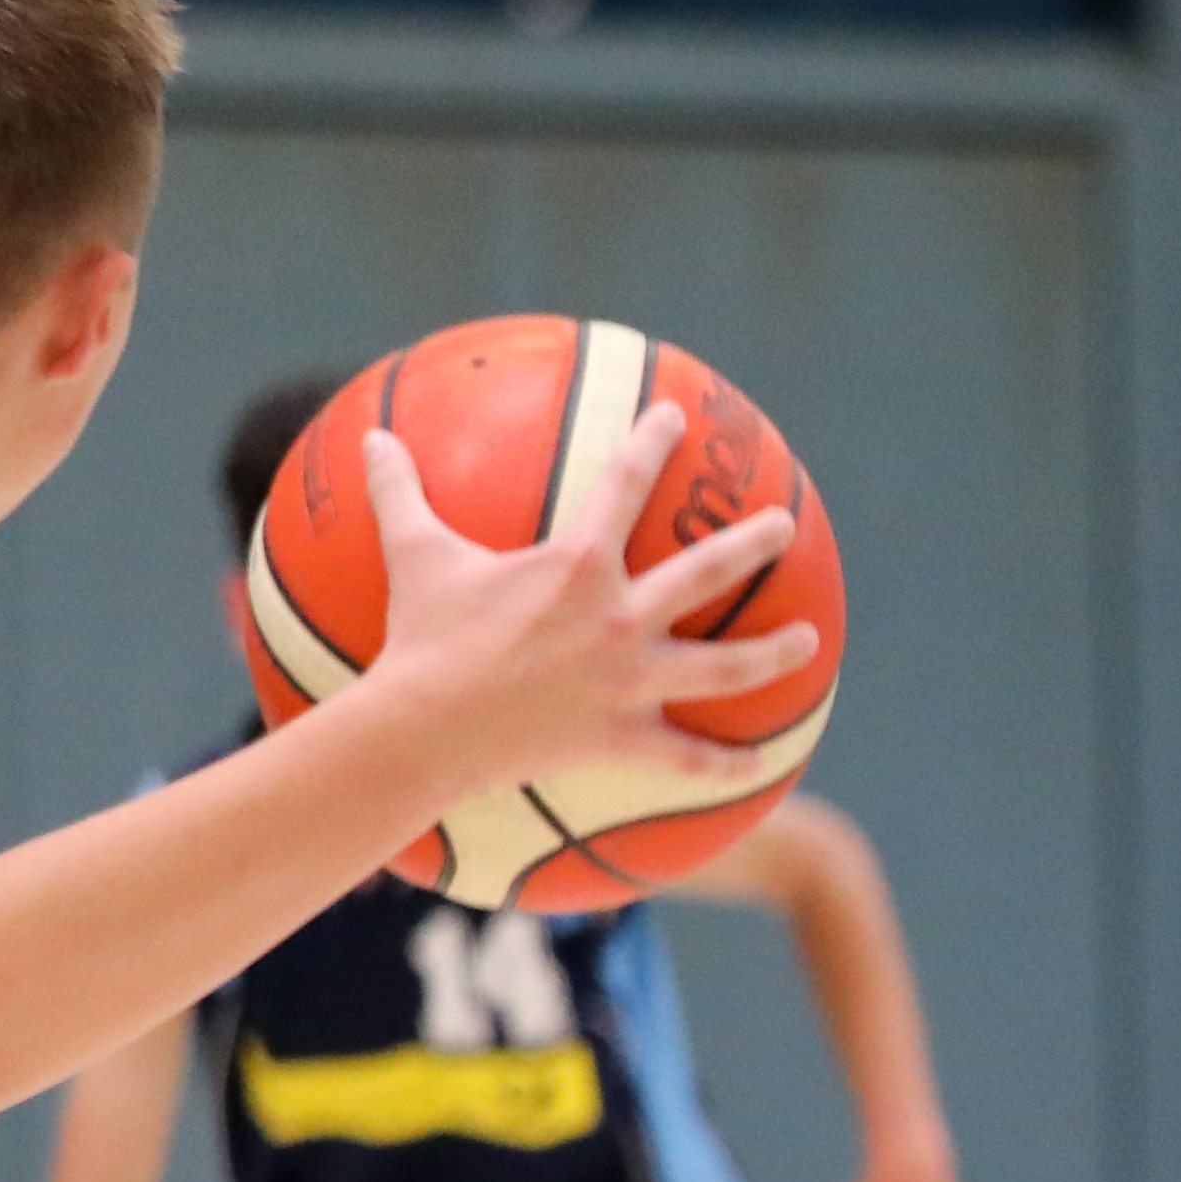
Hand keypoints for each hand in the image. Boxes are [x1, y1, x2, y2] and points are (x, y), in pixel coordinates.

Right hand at [354, 403, 820, 793]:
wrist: (424, 728)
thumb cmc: (422, 638)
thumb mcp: (413, 554)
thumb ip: (399, 491)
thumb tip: (371, 438)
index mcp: (577, 565)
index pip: (625, 486)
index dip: (652, 443)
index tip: (677, 418)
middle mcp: (618, 619)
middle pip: (705, 573)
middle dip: (752, 542)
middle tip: (784, 524)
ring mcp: (629, 682)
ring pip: (723, 667)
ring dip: (772, 654)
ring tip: (810, 641)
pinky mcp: (623, 738)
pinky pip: (689, 757)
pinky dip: (725, 763)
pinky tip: (760, 763)